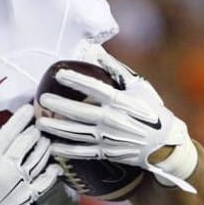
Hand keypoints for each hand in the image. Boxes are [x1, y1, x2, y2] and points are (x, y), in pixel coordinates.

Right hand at [0, 105, 57, 204]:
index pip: (10, 133)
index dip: (21, 119)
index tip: (29, 109)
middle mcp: (7, 168)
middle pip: (28, 142)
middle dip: (35, 132)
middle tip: (38, 128)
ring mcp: (20, 182)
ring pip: (39, 158)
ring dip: (45, 147)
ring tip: (44, 143)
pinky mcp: (28, 195)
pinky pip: (45, 181)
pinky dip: (52, 172)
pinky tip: (54, 165)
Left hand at [36, 46, 195, 192]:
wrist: (164, 143)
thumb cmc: (151, 110)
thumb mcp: (139, 87)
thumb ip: (116, 70)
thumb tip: (97, 51)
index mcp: (121, 101)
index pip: (94, 88)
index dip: (75, 80)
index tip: (59, 73)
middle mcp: (112, 120)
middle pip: (80, 112)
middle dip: (58, 105)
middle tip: (41, 99)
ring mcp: (108, 138)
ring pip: (77, 133)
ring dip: (56, 128)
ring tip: (39, 122)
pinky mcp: (106, 152)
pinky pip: (83, 153)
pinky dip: (66, 151)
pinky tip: (52, 146)